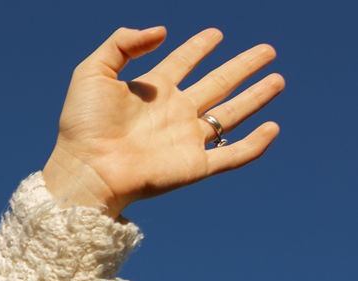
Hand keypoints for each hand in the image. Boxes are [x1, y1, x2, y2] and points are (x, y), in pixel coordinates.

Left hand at [42, 27, 283, 217]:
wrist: (86, 170)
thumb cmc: (82, 125)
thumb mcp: (93, 72)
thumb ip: (122, 43)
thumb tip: (161, 31)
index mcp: (151, 91)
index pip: (182, 62)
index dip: (198, 47)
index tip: (214, 34)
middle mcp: (173, 113)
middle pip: (217, 84)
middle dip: (242, 67)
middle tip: (267, 51)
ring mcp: (185, 140)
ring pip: (230, 115)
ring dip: (255, 97)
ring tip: (278, 79)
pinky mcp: (193, 166)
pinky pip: (232, 156)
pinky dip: (254, 144)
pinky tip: (273, 128)